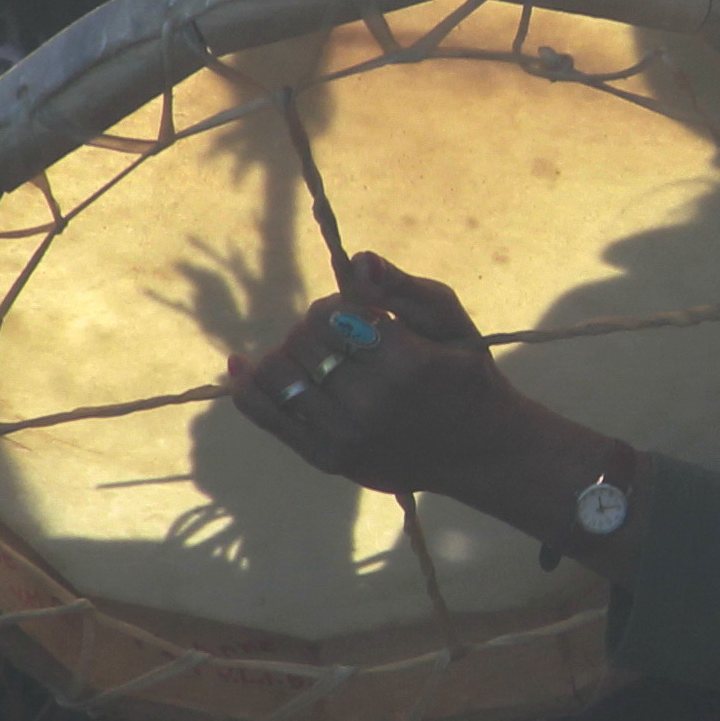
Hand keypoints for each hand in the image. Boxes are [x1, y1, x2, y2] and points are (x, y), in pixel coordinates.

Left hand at [225, 253, 542, 505]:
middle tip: (341, 337)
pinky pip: (267, 415)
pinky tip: (240, 365)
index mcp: (405, 364)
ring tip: (315, 355)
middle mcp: (372, 404)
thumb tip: (357, 261)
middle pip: (301, 341)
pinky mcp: (327, 460)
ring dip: (289, 353)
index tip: (357, 314)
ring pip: (278, 374)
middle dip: (314, 328)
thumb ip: (401, 287)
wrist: (479, 450)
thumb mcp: (448, 319)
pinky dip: (246, 386)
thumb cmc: (465, 371)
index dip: (336, 306)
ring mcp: (346, 437)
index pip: (330, 315)